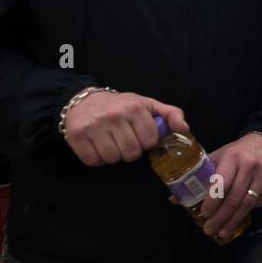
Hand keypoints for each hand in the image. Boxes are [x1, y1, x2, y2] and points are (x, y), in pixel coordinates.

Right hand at [62, 90, 185, 166]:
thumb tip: (184, 128)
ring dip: (113, 156)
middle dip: (130, 151)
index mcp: (135, 108)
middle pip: (131, 153)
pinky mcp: (77, 136)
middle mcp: (114, 116)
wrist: (83, 100)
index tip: (139, 135)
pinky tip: (97, 146)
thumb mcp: (147, 105)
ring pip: (113, 159)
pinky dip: (96, 159)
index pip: (149, 141)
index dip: (146, 142)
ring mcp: (94, 126)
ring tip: (110, 142)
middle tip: (124, 139)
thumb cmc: (120, 105)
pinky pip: (93, 161)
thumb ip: (170, 114)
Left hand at [198, 133, 261, 239]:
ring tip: (222, 232)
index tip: (204, 214)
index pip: (221, 183)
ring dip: (233, 220)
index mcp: (233, 157)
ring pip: (247, 203)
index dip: (212, 201)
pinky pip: (261, 202)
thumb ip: (199, 175)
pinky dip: (250, 211)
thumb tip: (175, 198)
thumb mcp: (219, 157)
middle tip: (209, 229)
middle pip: (234, 198)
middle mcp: (250, 165)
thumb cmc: (238, 152)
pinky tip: (240, 215)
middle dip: (221, 217)